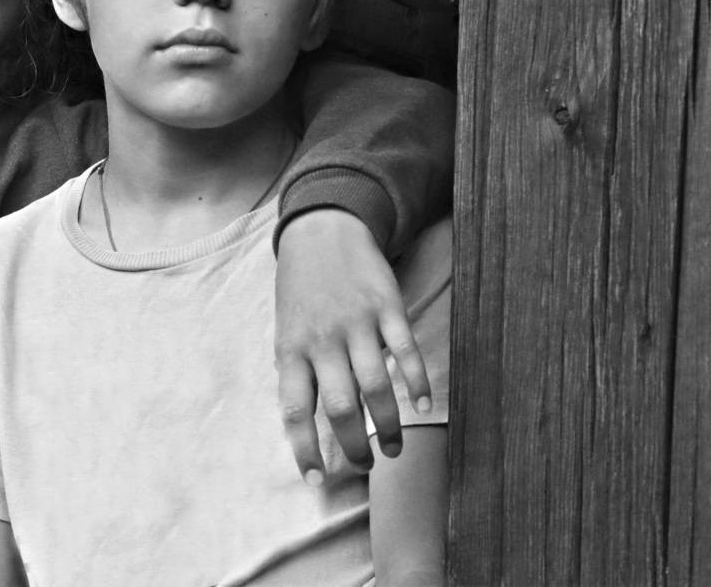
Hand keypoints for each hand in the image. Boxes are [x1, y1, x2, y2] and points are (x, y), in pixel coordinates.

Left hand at [274, 208, 430, 482]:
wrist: (321, 230)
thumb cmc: (301, 290)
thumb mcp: (286, 330)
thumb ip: (299, 372)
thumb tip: (307, 424)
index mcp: (291, 348)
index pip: (295, 410)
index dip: (305, 448)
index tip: (316, 479)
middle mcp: (323, 339)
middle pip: (342, 407)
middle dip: (354, 445)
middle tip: (365, 465)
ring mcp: (357, 323)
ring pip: (376, 386)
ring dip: (388, 425)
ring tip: (394, 447)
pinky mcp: (387, 306)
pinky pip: (406, 351)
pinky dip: (417, 382)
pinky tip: (424, 405)